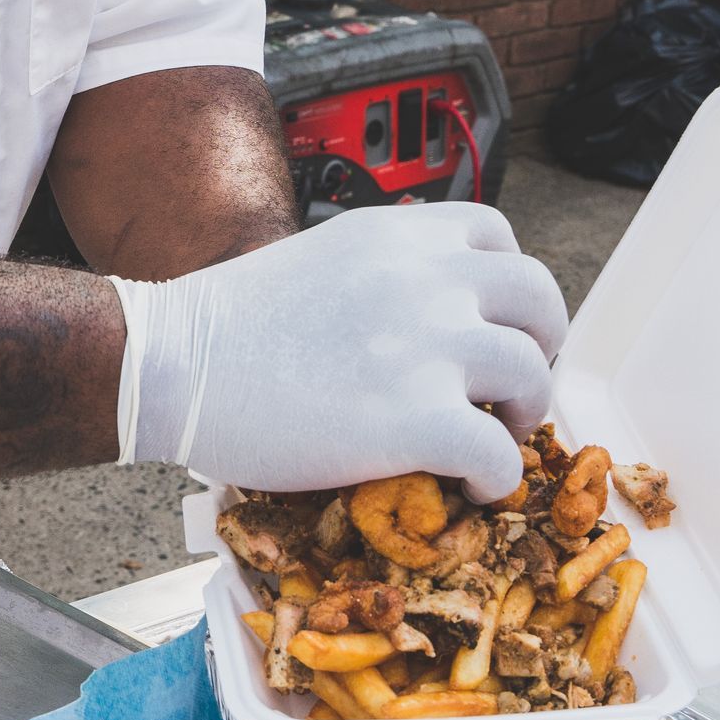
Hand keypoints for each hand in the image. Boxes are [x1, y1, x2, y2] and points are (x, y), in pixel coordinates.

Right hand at [108, 202, 567, 500]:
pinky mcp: (416, 418)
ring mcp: (426, 344)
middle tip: (516, 384)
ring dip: (527, 411)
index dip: (509, 285)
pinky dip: (497, 477)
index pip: (498, 235)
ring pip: (532, 372)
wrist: (176, 363)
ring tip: (496, 434)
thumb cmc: (231, 322)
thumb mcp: (324, 257)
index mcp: (398, 233)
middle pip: (538, 297)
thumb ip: (384, 270)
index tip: (498, 321)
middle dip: (542, 343)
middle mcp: (425, 277)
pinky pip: (499, 453)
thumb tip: (423, 308)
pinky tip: (470, 486)